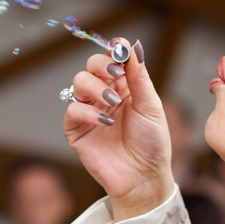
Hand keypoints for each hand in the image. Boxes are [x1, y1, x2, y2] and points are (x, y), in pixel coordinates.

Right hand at [63, 39, 174, 219]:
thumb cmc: (152, 144)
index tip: (120, 50)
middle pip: (91, 66)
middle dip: (101, 65)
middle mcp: (105, 95)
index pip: (113, 59)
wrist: (143, 177)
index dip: (114, 51)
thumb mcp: (151, 106)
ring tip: (113, 103)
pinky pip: (73, 110)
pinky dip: (87, 112)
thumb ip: (139, 77)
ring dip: (95, 87)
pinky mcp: (77, 130)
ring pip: (78, 82)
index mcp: (125, 87)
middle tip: (115, 74)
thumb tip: (133, 46)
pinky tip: (105, 122)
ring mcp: (90, 112)